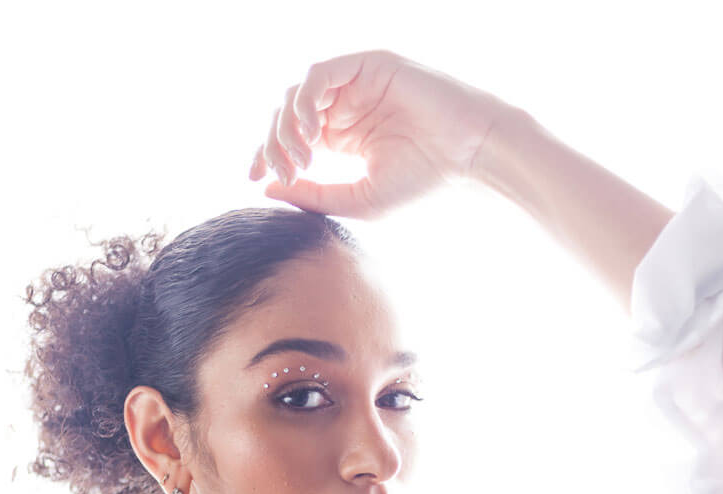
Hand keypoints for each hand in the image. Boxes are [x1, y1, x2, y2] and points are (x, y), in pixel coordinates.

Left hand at [248, 48, 513, 217]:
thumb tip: (266, 189)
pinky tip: (312, 132)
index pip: (290, 138)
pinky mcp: (365, 66)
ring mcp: (353, 85)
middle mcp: (343, 108)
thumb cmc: (422, 182)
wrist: (467, 156)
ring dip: (288, 126)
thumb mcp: (357, 198)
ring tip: (301, 157)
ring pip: (296, 94)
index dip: (266, 154)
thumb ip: (313, 194)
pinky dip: (305, 101)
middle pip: (286, 116)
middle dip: (274, 144)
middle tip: (285, 172)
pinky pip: (318, 75)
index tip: (255, 177)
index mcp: (341, 136)